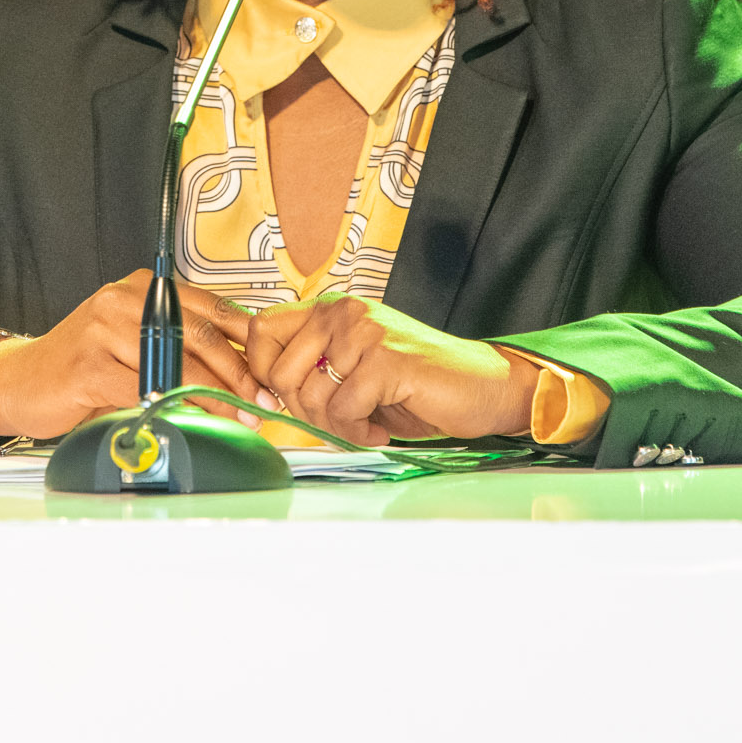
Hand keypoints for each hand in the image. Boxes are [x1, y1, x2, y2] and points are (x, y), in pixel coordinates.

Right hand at [0, 271, 263, 446]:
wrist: (19, 382)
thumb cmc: (84, 368)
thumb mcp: (135, 344)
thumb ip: (180, 347)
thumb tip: (245, 372)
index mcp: (144, 288)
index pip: (212, 308)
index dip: (248, 342)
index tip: (272, 370)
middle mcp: (125, 299)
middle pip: (201, 335)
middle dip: (241, 373)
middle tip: (265, 400)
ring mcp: (104, 329)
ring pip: (180, 364)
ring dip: (219, 395)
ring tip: (243, 415)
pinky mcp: (90, 365)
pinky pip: (148, 388)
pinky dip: (178, 406)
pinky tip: (195, 419)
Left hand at [240, 293, 535, 446]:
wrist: (483, 387)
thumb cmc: (418, 385)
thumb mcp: (354, 370)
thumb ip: (312, 370)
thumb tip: (261, 395)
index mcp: (333, 310)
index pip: (262, 329)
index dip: (259, 372)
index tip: (277, 403)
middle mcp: (344, 313)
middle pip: (278, 371)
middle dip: (302, 411)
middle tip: (337, 421)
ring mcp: (365, 334)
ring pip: (311, 396)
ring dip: (335, 426)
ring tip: (365, 425)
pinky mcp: (385, 361)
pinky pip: (344, 410)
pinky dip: (358, 432)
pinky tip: (379, 429)